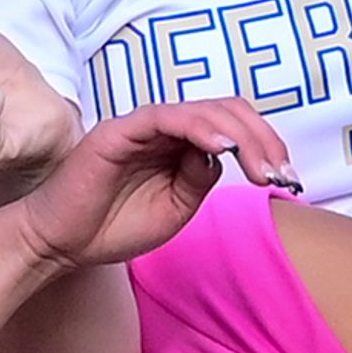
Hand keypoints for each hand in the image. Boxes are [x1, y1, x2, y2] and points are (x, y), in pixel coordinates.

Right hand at [1, 98, 298, 277]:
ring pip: (205, 110)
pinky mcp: (121, 129)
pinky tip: (222, 148)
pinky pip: (167, 117)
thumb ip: (199, 179)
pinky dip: (200, 128)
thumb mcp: (176, 208)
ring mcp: (144, 126)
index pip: (233, 127)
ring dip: (242, 136)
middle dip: (264, 140)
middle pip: (227, 111)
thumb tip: (223, 156)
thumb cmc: (113, 225)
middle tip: (282, 174)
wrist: (63, 242)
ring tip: (262, 167)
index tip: (288, 178)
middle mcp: (166, 129)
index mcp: (181, 146)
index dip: (266, 146)